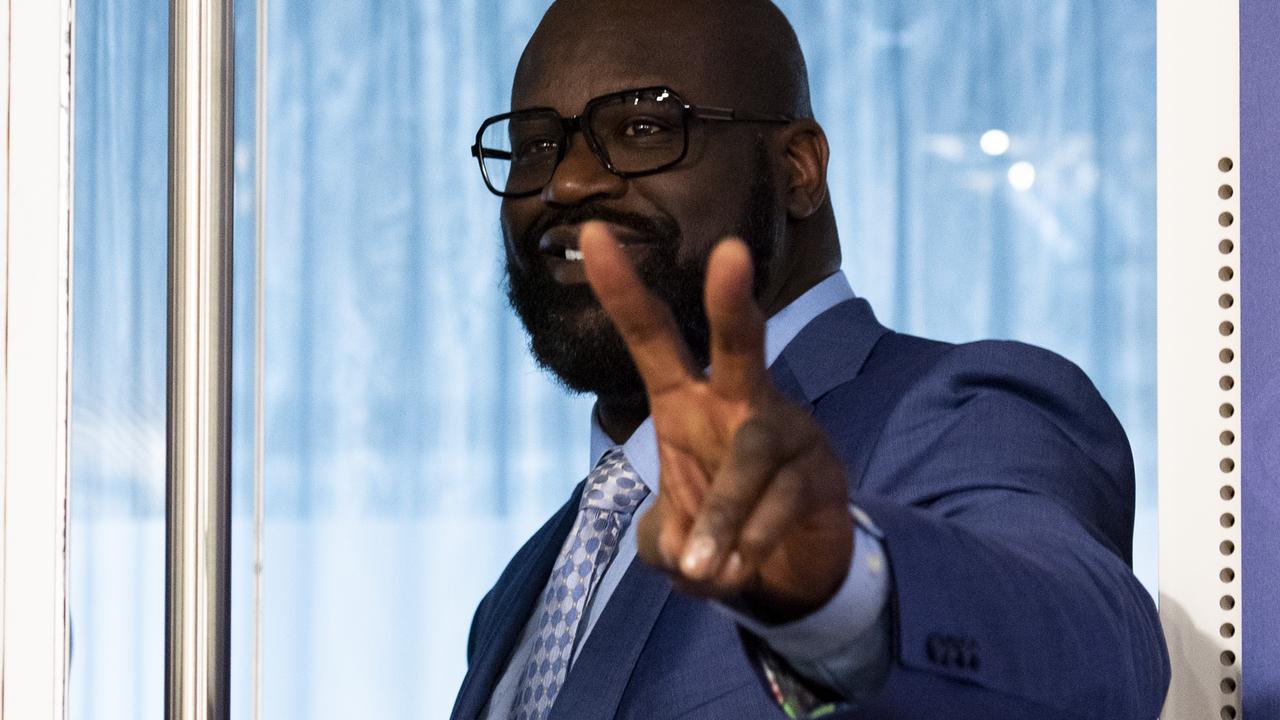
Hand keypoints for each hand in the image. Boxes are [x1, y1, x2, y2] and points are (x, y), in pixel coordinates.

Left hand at [579, 222, 853, 621]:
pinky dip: (751, 542)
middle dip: (732, 301)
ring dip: (723, 516)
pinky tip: (736, 572)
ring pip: (752, 456)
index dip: (621, 288)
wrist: (787, 563)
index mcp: (686, 398)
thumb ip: (667, 541)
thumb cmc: (715, 524)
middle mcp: (739, 399)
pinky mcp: (822, 471)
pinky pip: (783, 501)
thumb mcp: (672, 539)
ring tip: (701, 569)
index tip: (589, 234)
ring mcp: (787, 429)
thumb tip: (690, 556)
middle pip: (739, 342)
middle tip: (731, 253)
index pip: (651, 335)